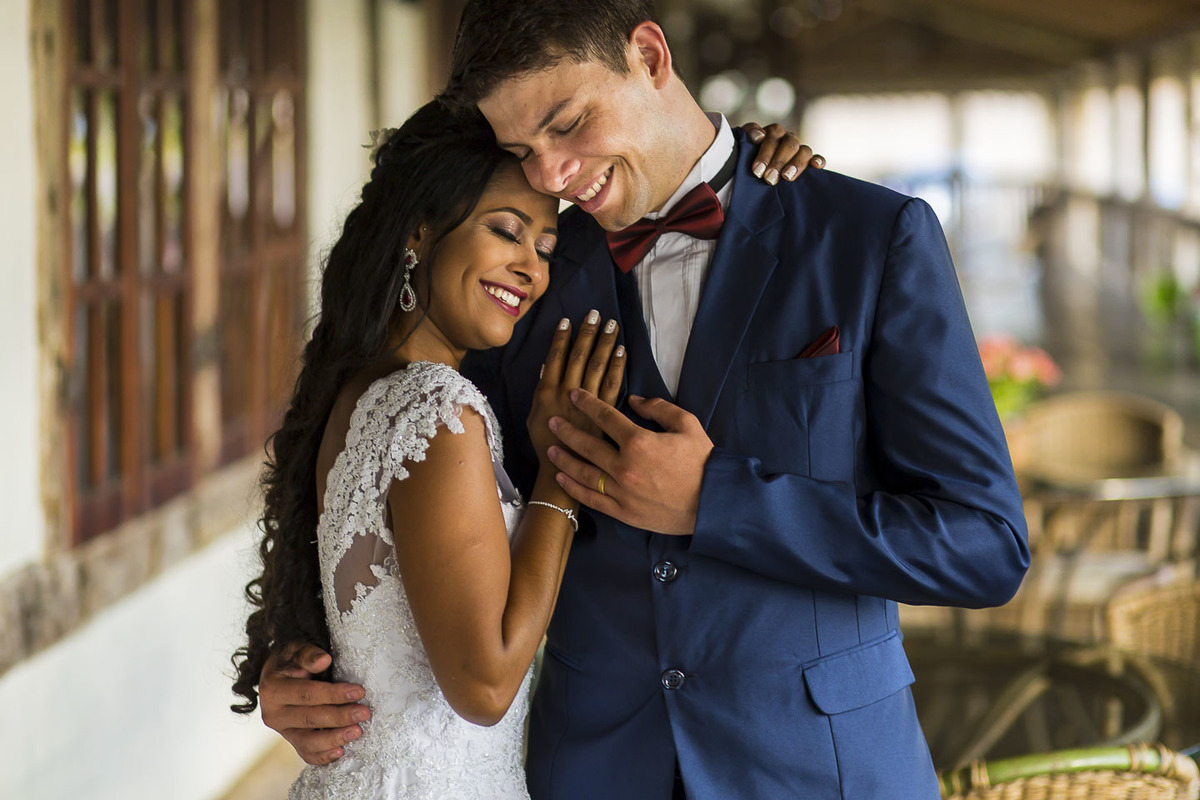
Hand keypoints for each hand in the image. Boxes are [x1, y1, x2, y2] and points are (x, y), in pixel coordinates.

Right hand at [259, 643, 370, 765]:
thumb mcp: (295, 649)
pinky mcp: (292, 741)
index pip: (307, 694)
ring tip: (357, 732)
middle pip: (310, 719)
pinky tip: (341, 752)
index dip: (333, 694)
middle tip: (364, 713)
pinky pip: (307, 754)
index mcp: (272, 690)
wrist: (279, 674)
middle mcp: (274, 714)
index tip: (358, 692)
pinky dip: (323, 756)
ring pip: (308, 742)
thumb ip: (308, 654)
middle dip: (340, 717)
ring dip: (334, 739)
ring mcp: (283, 731)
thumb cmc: (291, 659)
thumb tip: (324, 660)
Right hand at [527, 310, 625, 467]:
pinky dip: (618, 367)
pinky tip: (622, 351)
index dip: (562, 338)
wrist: (565, 473)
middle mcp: (566, 395)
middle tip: (595, 314)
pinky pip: (612, 386)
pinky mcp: (604, 415)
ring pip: (596, 367)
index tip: (568, 320)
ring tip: (612, 326)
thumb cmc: (547, 446)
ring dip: (604, 344)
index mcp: (546, 394)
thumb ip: (540, 392)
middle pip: (578, 357)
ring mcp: (587, 405)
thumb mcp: (533, 418)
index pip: (555, 358)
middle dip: (587, 334)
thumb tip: (546, 368)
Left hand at [547, 392, 712, 534]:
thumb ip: (658, 408)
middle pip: (587, 444)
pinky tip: (562, 479)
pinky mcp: (623, 512)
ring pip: (583, 472)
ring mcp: (621, 491)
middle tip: (553, 421)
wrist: (713, 503)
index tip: (575, 395)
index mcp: (639, 442)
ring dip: (564, 459)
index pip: (605, 416)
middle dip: (567, 430)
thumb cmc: (702, 462)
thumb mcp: (687, 425)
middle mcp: (624, 466)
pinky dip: (574, 488)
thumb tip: (634, 400)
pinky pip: (592, 499)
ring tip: (550, 450)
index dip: (588, 403)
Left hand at [742, 122, 825, 184]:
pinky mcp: (808, 161)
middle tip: (768, 178)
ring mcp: (798, 149)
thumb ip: (746, 139)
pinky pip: (817, 158)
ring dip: (796, 163)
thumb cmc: (744, 163)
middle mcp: (786, 138)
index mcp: (770, 133)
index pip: (771, 134)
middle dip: (778, 161)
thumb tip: (758, 136)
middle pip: (789, 143)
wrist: (750, 176)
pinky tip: (815, 166)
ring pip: (804, 150)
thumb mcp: (741, 151)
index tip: (757, 169)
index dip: (765, 150)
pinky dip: (818, 160)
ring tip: (786, 177)